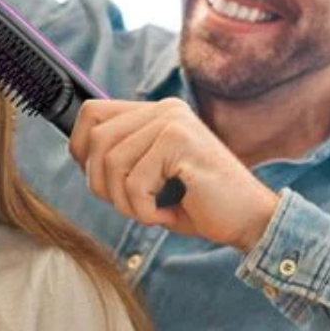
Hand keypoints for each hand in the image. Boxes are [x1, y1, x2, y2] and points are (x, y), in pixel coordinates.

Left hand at [69, 99, 280, 251]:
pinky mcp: (180, 142)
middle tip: (129, 205)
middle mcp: (164, 110)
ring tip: (150, 212)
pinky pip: (135, 183)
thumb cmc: (199, 203)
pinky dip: (144, 211)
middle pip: (97, 139)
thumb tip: (79, 153)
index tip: (97, 178)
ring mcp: (173, 122)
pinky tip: (167, 215)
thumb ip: (122, 157)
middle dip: (102, 184)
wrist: (251, 221)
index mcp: (156, 112)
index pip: (92, 112)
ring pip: (112, 163)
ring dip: (125, 202)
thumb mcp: (152, 174)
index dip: (80, 148)